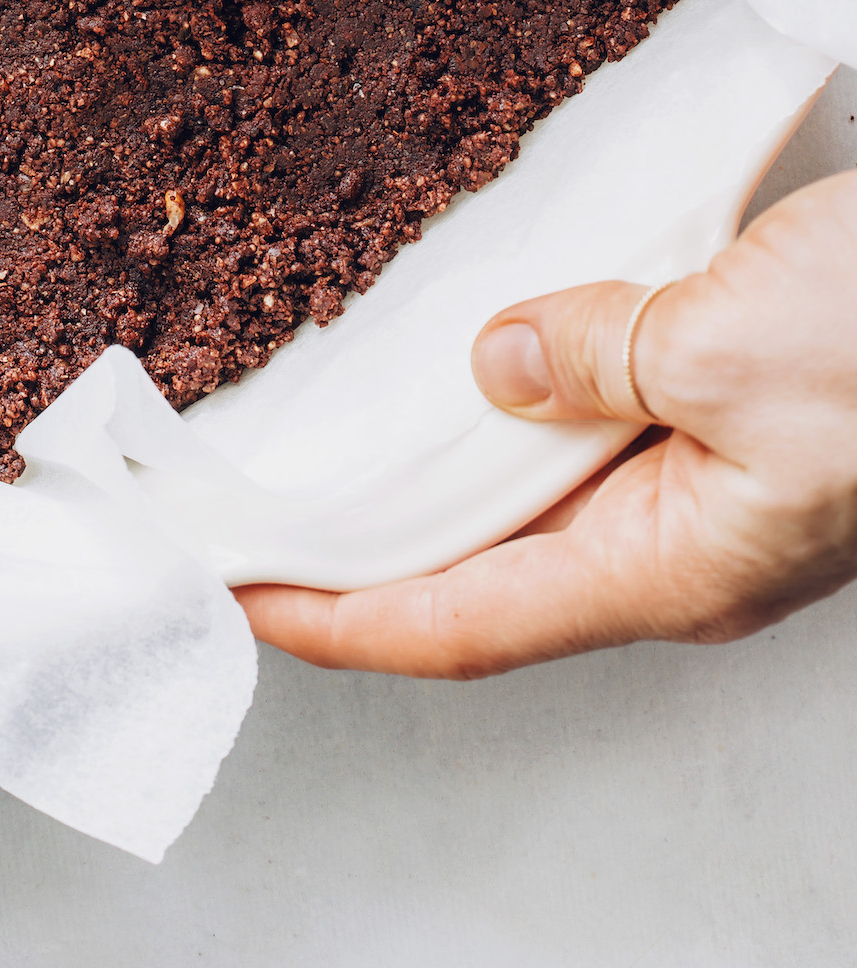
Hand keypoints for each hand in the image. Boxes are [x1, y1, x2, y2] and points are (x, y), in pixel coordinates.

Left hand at [238, 171, 856, 675]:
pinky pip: (590, 415)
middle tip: (253, 510)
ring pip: (533, 489)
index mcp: (674, 565)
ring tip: (331, 429)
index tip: (235, 595)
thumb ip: (594, 357)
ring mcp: (710, 477)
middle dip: (366, 546)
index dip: (339, 617)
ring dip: (433, 464)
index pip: (462, 622)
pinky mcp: (730, 407)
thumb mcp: (732, 345)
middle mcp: (680, 540)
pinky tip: (471, 345)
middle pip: (484, 566)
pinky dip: (516, 390)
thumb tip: (497, 363)